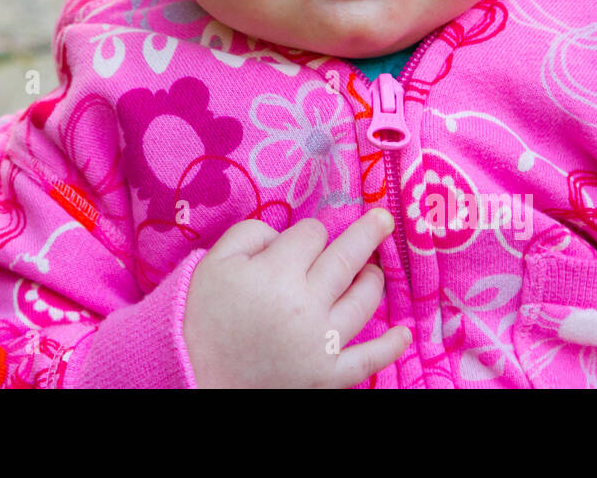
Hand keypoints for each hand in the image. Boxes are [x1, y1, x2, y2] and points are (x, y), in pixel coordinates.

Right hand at [182, 208, 411, 387]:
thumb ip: (251, 234)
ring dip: (373, 279)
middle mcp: (306, 304)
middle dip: (369, 232)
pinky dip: (390, 346)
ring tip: (373, 270)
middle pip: (348, 257)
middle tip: (384, 220)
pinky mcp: (328, 376)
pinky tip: (404, 333)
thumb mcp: (214, 262)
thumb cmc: (201, 317)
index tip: (297, 243)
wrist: (192, 377)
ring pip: (364, 299)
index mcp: (277, 273)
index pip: (312, 234)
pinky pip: (369, 360)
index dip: (307, 233)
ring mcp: (322, 343)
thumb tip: (284, 236)